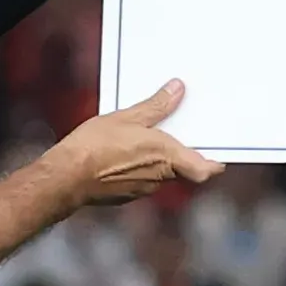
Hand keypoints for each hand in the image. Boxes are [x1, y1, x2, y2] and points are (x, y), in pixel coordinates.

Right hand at [44, 78, 219, 210]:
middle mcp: (160, 178)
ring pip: (161, 175)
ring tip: (144, 142)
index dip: (214, 165)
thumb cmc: (96, 147)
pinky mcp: (125, 195)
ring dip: (158, 162)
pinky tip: (124, 156)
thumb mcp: (127, 117)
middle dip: (180, 154)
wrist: (66, 177)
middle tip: (176, 137)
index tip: (219, 160)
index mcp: (166, 157)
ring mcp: (143, 189)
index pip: (204, 170)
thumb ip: (155, 105)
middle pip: (182, 169)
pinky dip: (139, 170)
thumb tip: (177, 89)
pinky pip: (141, 181)